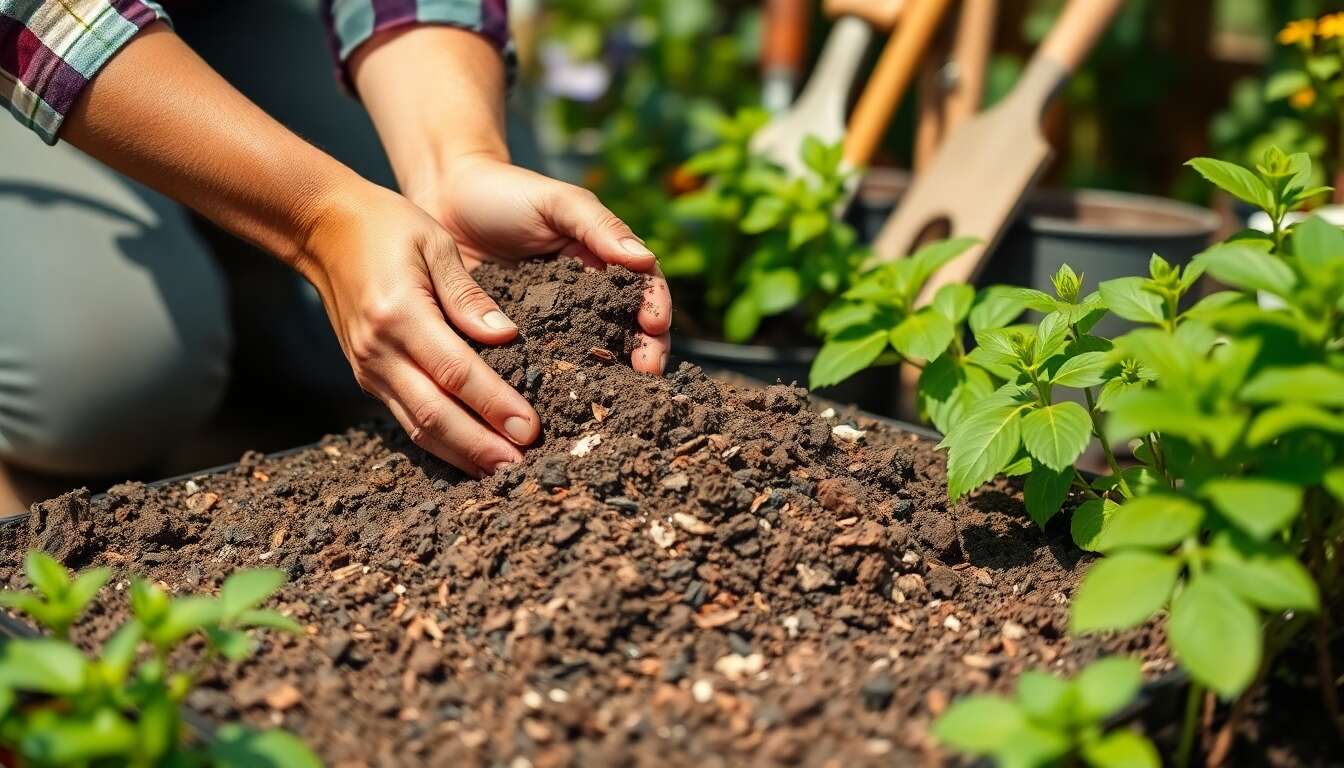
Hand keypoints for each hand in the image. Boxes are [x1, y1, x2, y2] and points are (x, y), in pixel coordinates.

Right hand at [299, 182, 539, 476]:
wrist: (322, 229)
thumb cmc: (387, 227)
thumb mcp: (435, 243)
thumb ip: (469, 294)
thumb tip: (505, 336)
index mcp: (399, 314)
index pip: (456, 371)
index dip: (495, 404)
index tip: (530, 428)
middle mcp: (379, 350)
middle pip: (434, 413)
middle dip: (481, 445)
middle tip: (523, 467)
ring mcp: (369, 368)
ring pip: (417, 427)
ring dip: (461, 455)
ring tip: (504, 473)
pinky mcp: (368, 377)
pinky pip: (406, 419)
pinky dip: (440, 443)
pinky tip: (471, 456)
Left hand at [405, 154, 671, 373]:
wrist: (443, 202)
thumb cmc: (505, 192)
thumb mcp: (556, 201)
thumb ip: (598, 225)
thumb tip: (644, 259)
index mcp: (602, 262)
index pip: (643, 287)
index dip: (654, 306)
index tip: (655, 325)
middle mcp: (584, 298)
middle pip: (627, 329)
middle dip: (643, 352)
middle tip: (647, 372)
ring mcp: (553, 323)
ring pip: (590, 354)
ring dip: (608, 375)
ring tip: (615, 392)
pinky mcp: (518, 342)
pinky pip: (543, 364)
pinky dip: (558, 384)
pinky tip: (563, 400)